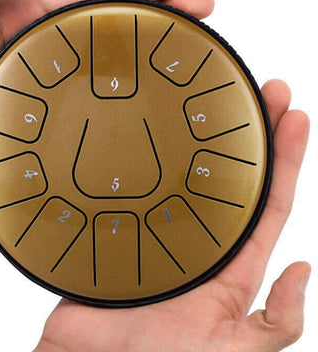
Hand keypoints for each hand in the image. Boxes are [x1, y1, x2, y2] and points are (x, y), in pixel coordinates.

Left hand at [0, 0, 212, 202]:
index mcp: (21, 20)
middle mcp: (42, 54)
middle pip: (110, 30)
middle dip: (157, 17)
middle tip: (200, 11)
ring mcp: (49, 92)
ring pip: (109, 71)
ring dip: (148, 59)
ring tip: (189, 49)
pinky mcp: (47, 127)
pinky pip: (93, 114)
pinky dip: (122, 107)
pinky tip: (147, 104)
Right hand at [36, 82, 309, 351]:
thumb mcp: (232, 351)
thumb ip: (272, 323)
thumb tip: (302, 270)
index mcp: (226, 267)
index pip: (264, 203)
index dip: (283, 162)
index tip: (294, 119)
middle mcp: (193, 238)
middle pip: (227, 175)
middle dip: (250, 133)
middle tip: (265, 91)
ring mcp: (153, 226)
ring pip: (181, 170)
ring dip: (198, 133)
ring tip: (217, 93)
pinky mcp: (116, 222)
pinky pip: (128, 181)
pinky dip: (137, 153)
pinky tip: (147, 123)